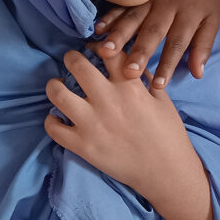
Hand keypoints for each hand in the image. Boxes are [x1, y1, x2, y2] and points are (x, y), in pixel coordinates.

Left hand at [45, 49, 193, 199]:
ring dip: (54, 86)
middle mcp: (107, 101)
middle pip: (78, 66)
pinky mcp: (82, 146)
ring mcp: (91, 124)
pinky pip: (53, 128)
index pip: (109, 52)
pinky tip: (58, 117)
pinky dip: (51, 120)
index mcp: (130, 87)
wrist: (165, 173)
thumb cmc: (168, 135)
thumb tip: (131, 65)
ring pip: (57, 94)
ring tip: (58, 86)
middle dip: (71, 57)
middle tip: (71, 60)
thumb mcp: (163, 101)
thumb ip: (147, 80)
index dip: (101, 46)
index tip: (97, 49)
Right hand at [93, 0, 219, 90]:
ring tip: (107, 51)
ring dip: (119, 35)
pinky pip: (123, 4)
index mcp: (189, 15)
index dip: (168, 64)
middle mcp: (168, 6)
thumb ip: (203, 46)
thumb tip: (197, 74)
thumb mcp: (212, 20)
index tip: (158, 85)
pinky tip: (98, 29)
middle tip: (129, 72)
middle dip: (140, 52)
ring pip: (134, 17)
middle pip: (153, 31)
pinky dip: (110, 16)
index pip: (177, 43)